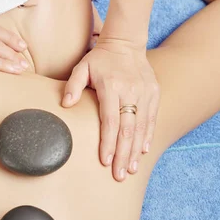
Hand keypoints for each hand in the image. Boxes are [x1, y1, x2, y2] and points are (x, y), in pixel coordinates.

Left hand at [62, 38, 159, 181]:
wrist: (126, 43)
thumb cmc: (99, 59)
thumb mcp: (82, 67)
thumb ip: (73, 85)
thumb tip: (65, 104)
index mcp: (112, 87)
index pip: (110, 121)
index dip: (108, 143)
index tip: (106, 161)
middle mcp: (131, 92)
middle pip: (128, 129)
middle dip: (124, 154)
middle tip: (120, 175)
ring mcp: (145, 93)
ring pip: (142, 127)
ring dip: (136, 150)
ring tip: (131, 169)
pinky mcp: (154, 93)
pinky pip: (152, 119)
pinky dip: (147, 136)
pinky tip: (143, 151)